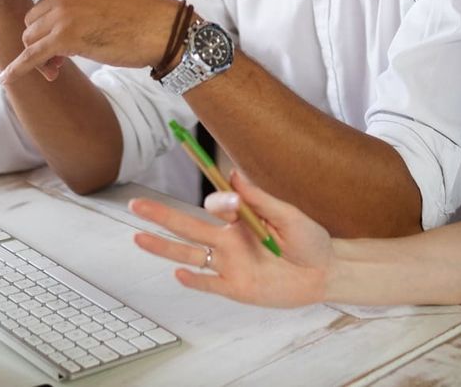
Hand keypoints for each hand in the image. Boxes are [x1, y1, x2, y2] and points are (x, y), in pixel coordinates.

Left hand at [0, 0, 179, 81]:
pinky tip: (6, 78)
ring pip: (33, 37)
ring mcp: (65, 11)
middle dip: (41, 35)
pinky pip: (33, 56)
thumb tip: (60, 8)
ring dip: (43, 52)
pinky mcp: (67, 38)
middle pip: (32, 16)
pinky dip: (19, 69)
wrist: (162, 28)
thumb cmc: (143, 10)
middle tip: (60, 52)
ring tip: (63, 61)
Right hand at [130, 170, 332, 307]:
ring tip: (139, 237)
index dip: (221, 202)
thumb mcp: (289, 215)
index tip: (235, 204)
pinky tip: (178, 274)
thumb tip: (233, 174)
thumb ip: (261, 199)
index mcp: (241, 218)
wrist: (324, 273)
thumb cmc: (310, 240)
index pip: (217, 206)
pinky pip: (209, 283)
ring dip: (164, 247)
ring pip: (189, 254)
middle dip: (161, 215)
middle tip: (136, 204)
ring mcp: (229, 264)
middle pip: (188, 226)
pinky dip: (194, 280)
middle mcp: (229, 239)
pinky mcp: (235, 287)